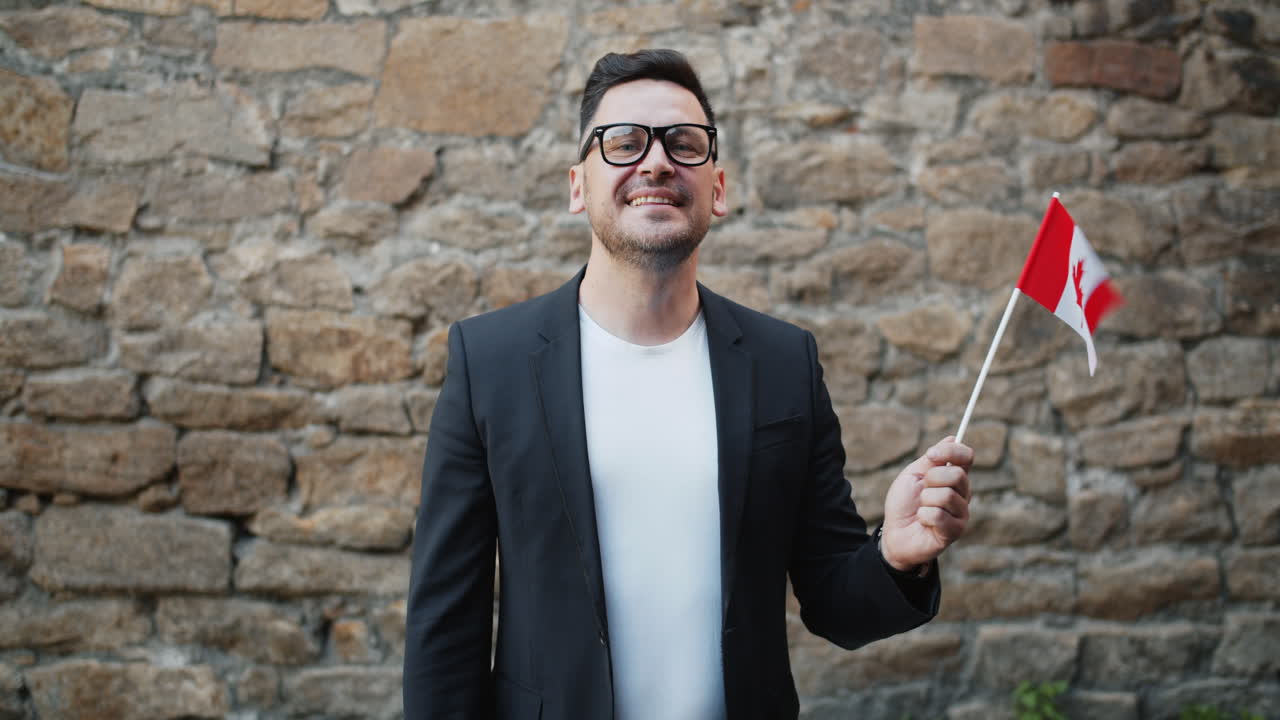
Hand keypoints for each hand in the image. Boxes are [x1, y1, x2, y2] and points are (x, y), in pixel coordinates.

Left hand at [879, 437, 972, 571]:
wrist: (894, 533)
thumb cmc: (904, 504)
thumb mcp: (913, 475)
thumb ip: (932, 459)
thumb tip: (952, 437)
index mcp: (953, 477)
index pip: (967, 456)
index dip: (951, 451)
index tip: (930, 455)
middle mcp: (963, 494)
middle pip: (957, 474)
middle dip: (931, 479)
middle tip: (922, 491)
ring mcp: (961, 513)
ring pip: (946, 495)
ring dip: (925, 501)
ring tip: (921, 509)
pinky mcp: (956, 531)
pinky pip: (939, 515)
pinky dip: (923, 516)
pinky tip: (923, 522)